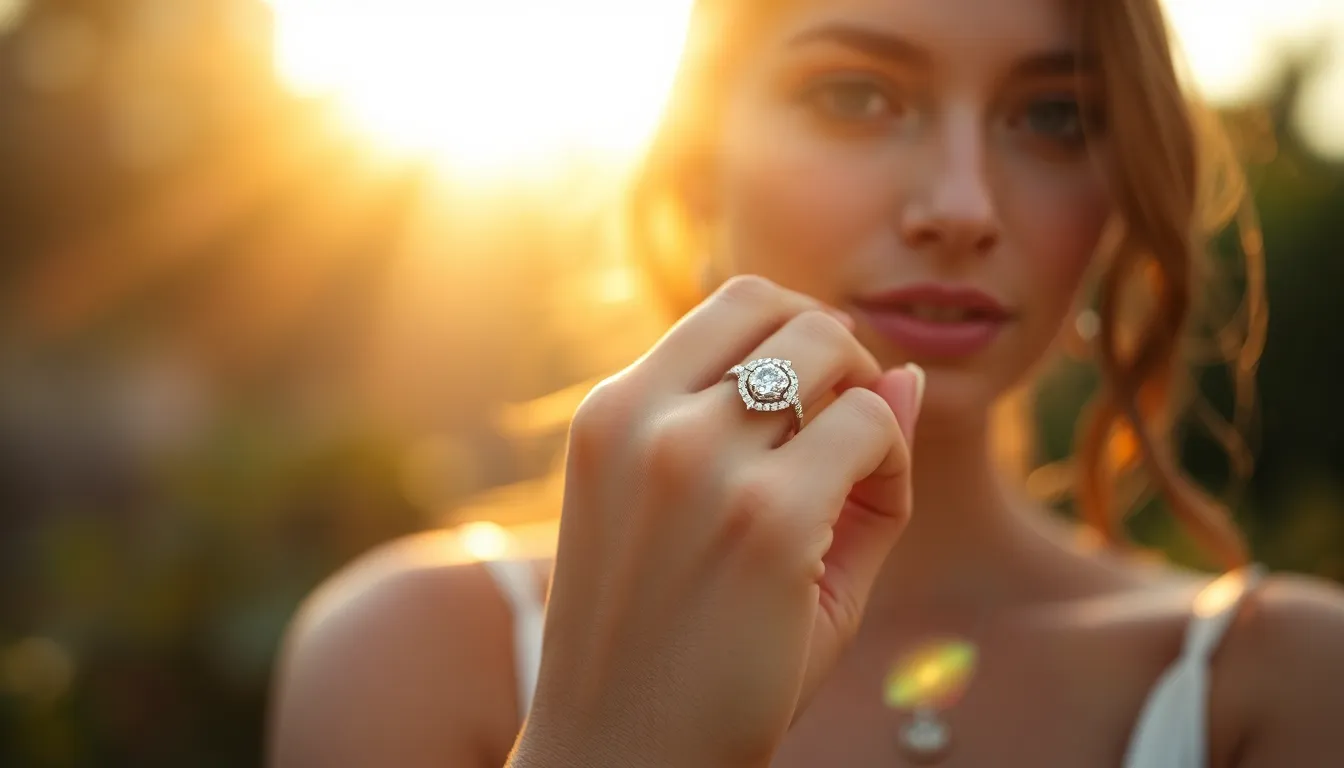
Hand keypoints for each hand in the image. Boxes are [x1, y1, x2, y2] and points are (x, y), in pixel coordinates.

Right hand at [514, 276, 923, 767]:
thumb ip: (802, 437)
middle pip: (784, 307)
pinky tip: (867, 518)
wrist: (626, 762)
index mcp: (611, 414)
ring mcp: (697, 463)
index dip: (800, 340)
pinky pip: (871, 429)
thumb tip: (906, 371)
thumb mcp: (705, 523)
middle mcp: (642, 419)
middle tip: (849, 438)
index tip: (815, 413)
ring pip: (831, 350)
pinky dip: (892, 462)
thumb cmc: (667, 650)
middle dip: (841, 355)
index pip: (734, 306)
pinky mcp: (766, 520)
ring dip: (867, 400)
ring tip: (855, 479)